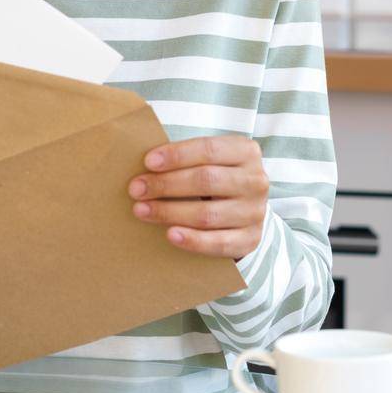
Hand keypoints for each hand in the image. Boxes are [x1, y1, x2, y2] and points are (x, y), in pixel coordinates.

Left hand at [128, 136, 268, 258]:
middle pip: (206, 180)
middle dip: (166, 184)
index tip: (148, 162)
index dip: (177, 155)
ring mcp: (255, 212)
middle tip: (136, 189)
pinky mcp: (251, 239)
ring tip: (142, 211)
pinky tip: (170, 234)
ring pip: (208, 214)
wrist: (245, 211)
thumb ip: (186, 159)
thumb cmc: (217, 178)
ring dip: (169, 212)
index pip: (208, 150)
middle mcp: (255, 180)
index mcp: (246, 151)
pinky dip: (192, 240)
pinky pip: (218, 242)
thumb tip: (145, 165)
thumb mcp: (210, 160)